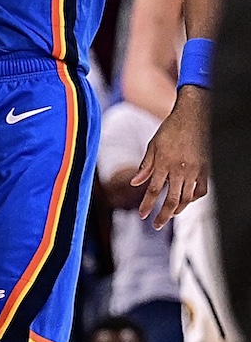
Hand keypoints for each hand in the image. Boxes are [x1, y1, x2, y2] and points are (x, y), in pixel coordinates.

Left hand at [132, 85, 209, 226]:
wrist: (194, 116)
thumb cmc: (171, 129)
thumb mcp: (153, 145)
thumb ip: (145, 166)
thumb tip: (134, 183)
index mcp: (164, 163)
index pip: (154, 190)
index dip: (147, 205)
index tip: (142, 216)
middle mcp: (180, 169)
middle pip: (171, 199)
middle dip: (163, 215)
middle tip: (156, 225)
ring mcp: (195, 170)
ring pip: (187, 198)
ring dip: (178, 209)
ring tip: (169, 215)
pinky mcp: (206, 169)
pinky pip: (201, 190)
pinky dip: (194, 198)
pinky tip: (187, 201)